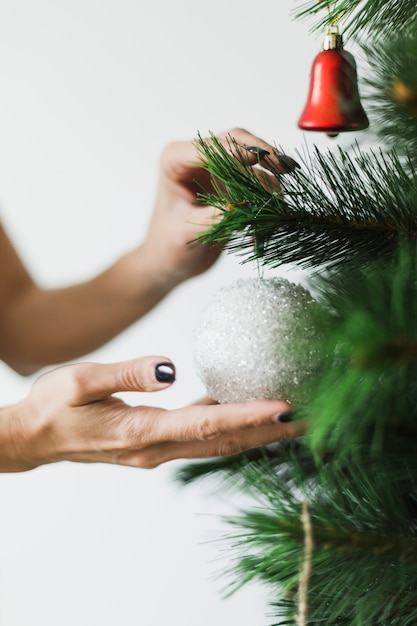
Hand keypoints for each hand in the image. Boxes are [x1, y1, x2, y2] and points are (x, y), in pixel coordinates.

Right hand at [2, 357, 303, 471]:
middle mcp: (157, 448)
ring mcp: (158, 450)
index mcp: (141, 432)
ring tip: (295, 417)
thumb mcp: (81, 382)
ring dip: (259, 433)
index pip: (206, 423)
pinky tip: (247, 409)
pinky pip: (203, 436)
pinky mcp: (156, 443)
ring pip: (219, 443)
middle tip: (314, 417)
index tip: (285, 406)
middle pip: (226, 441)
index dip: (247, 416)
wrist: (33, 438)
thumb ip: (128, 374)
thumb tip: (172, 368)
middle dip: (271, 432)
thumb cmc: (53, 406)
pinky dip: (232, 426)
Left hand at [141, 128, 280, 286]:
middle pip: (236, 142)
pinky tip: (273, 213)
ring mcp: (217, 171)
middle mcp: (197, 158)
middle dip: (263, 154)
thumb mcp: (187, 232)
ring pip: (252, 161)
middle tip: (286, 168)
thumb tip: (245, 204)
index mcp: (175, 160)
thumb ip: (215, 215)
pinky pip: (258, 182)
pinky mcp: (232, 186)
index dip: (236, 151)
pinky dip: (268, 195)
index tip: (259, 159)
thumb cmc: (167, 247)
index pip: (210, 147)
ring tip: (279, 201)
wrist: (171, 264)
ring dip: (269, 178)